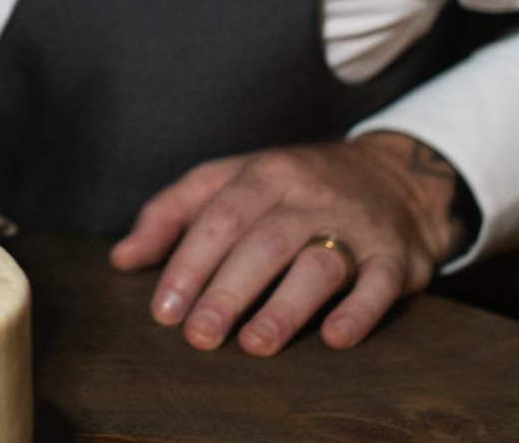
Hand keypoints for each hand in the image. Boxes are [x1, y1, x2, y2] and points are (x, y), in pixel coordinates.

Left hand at [109, 132, 465, 355]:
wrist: (396, 177)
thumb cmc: (294, 186)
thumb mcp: (232, 179)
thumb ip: (173, 212)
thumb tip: (121, 258)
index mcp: (263, 174)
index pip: (217, 218)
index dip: (188, 264)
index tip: (164, 309)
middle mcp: (308, 195)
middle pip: (262, 242)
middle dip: (226, 291)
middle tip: (199, 336)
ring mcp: (355, 225)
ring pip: (318, 265)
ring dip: (285, 307)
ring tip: (254, 345)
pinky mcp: (396, 256)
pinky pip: (379, 283)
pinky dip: (359, 312)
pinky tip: (334, 339)